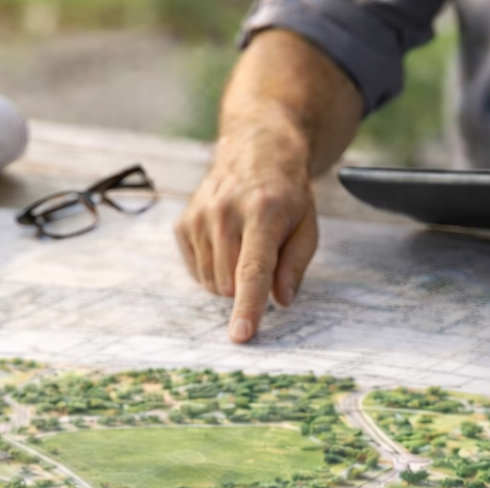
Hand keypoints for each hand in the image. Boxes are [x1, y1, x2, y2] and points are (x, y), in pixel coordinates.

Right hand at [176, 114, 317, 343]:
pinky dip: (212, 269)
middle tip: (261, 255)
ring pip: (210, 282)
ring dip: (229, 278)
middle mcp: (225, 213)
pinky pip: (195, 271)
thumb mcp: (306, 226)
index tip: (241, 334)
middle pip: (229, 283)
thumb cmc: (286, 195)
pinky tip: (225, 243)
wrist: (256, 151)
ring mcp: (198, 217)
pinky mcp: (183, 223)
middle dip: (246, 287)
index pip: (252, 270)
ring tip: (243, 245)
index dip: (247, 306)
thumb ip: (295, 266)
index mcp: (263, 213)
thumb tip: (281, 301)